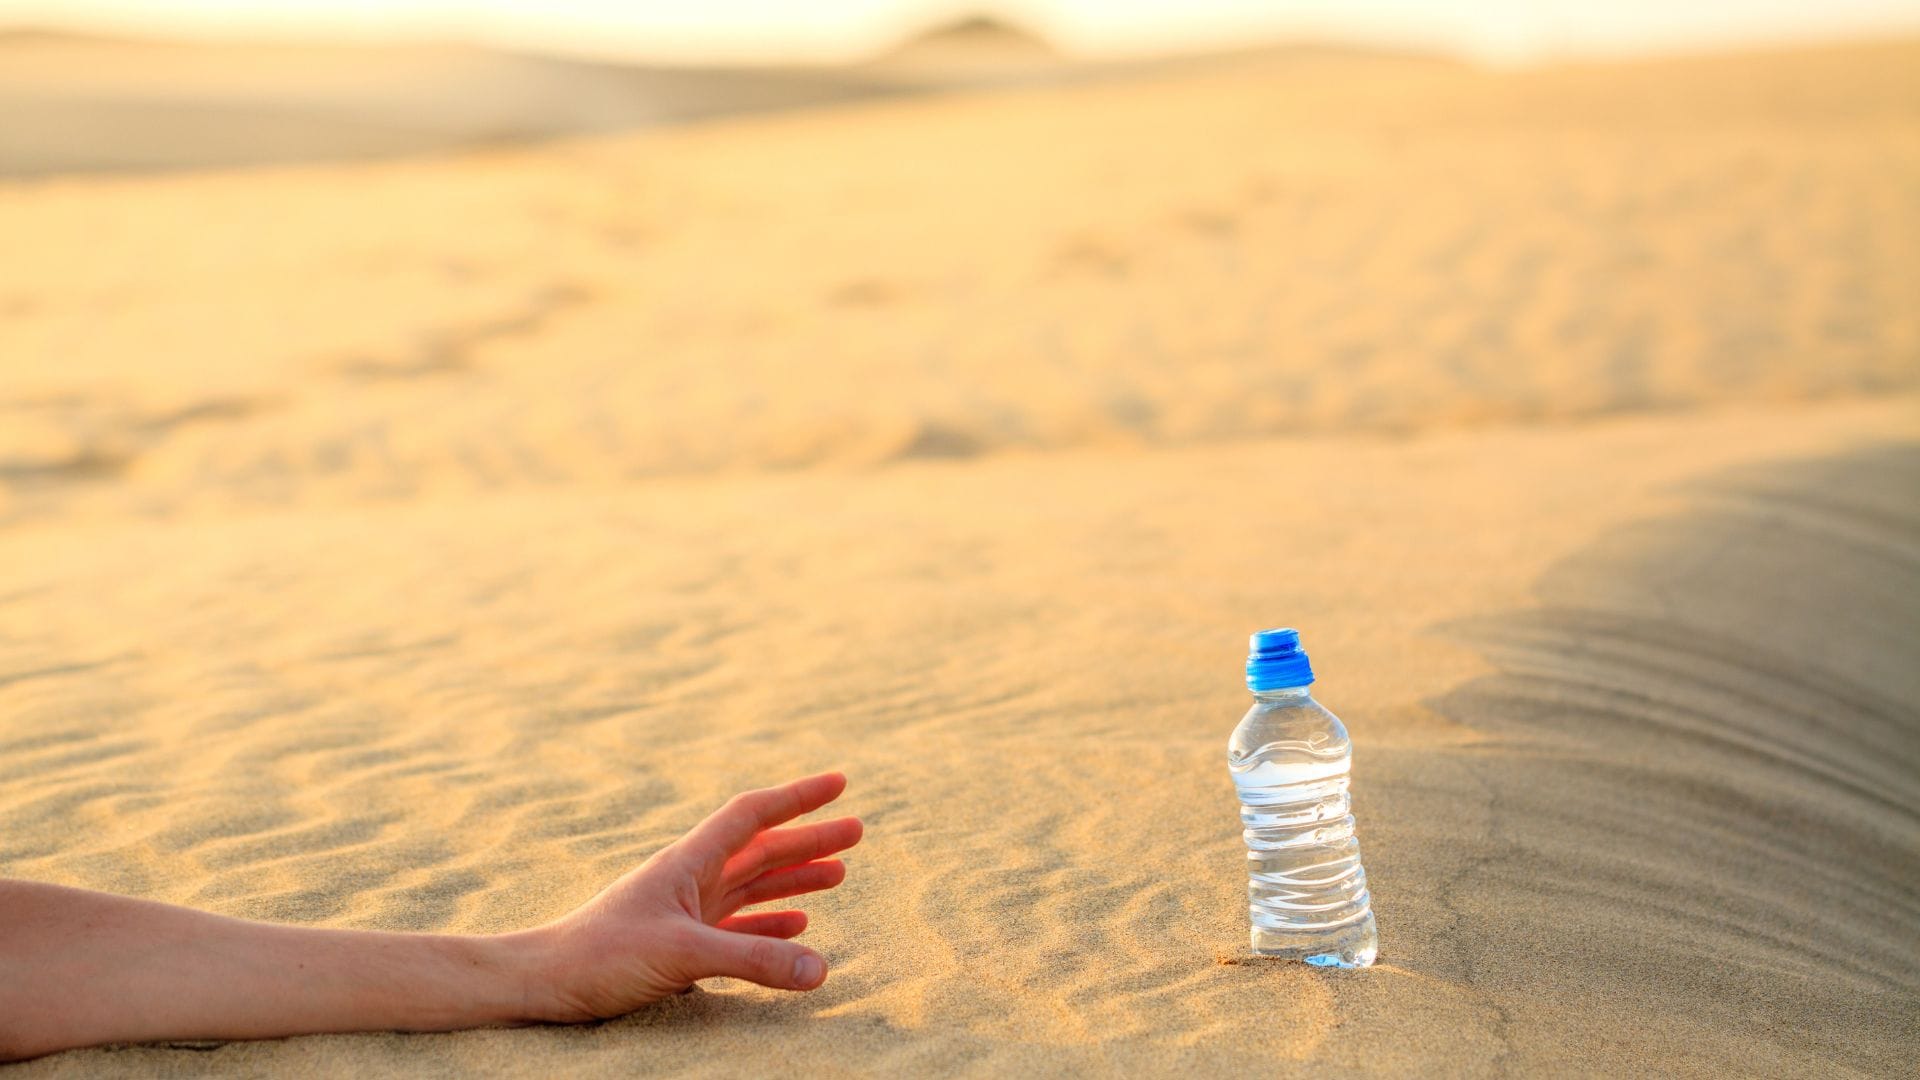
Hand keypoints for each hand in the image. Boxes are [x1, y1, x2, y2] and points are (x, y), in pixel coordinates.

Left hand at [523, 772, 861, 1021]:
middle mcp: (690, 879)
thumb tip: (821, 970)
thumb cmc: (600, 956)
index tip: (839, 782)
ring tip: (837, 873)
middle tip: (857, 831)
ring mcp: (685, 911)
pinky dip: (769, 924)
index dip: (798, 797)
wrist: (544, 983)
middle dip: (809, 839)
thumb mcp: (682, 954)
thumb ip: (753, 960)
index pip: (753, 815)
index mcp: (689, 862)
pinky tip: (795, 927)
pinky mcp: (678, 944)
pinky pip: (737, 926)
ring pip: (752, 886)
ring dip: (794, 879)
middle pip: (762, 849)